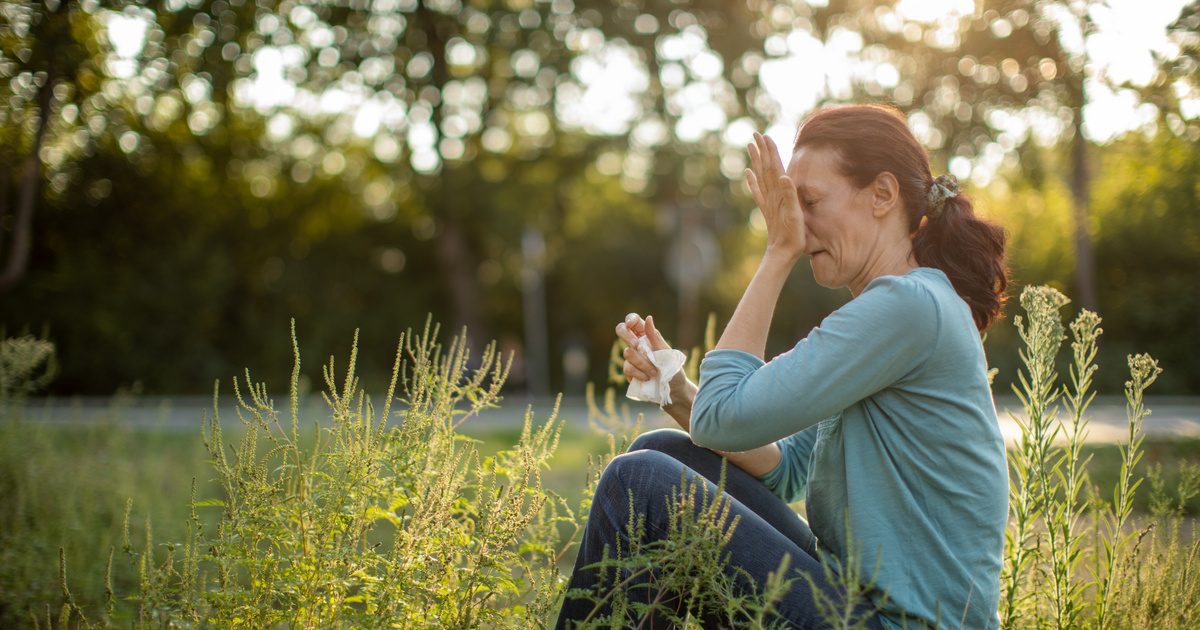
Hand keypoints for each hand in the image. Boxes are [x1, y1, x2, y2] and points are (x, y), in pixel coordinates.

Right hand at [614, 312, 670, 381]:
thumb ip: (654, 336)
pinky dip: (639, 373)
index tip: (630, 325)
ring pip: (627, 352)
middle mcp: (636, 343)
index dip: (630, 319)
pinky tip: (647, 378)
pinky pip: (628, 368)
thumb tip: (648, 317)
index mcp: (646, 335)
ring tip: (653, 372)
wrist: (673, 388)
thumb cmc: (672, 367)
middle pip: (621, 330)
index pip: (634, 320)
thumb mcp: (665, 351)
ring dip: (642, 363)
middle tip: (636, 345)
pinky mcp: (628, 370)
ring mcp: (631, 357)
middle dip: (627, 336)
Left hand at [745, 132, 805, 259]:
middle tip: (755, 134)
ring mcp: (768, 201)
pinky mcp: (766, 209)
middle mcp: (772, 194)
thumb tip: (784, 176)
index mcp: (780, 193)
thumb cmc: (792, 236)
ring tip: (750, 147)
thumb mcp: (795, 215)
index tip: (764, 136)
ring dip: (756, 161)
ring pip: (760, 176)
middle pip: (765, 168)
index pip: (774, 167)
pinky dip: (752, 180)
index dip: (770, 152)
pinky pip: (757, 191)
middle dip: (761, 151)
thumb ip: (789, 195)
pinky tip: (747, 173)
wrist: (782, 253)